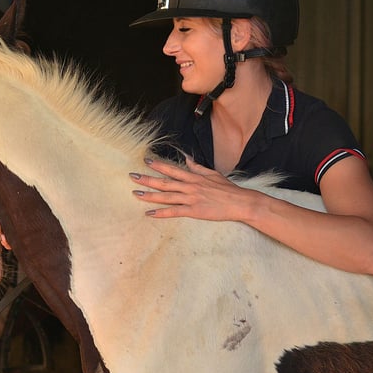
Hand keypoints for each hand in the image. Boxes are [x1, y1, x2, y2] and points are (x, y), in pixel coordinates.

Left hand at [129, 155, 248, 221]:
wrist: (239, 202)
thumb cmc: (227, 189)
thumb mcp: (212, 174)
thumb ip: (197, 168)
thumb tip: (187, 159)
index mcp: (194, 177)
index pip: (172, 169)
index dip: (158, 165)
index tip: (146, 161)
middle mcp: (190, 186)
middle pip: (164, 182)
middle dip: (147, 179)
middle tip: (132, 176)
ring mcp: (191, 199)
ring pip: (166, 196)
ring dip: (150, 195)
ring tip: (136, 193)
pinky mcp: (193, 211)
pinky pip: (174, 212)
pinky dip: (161, 213)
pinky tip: (149, 213)